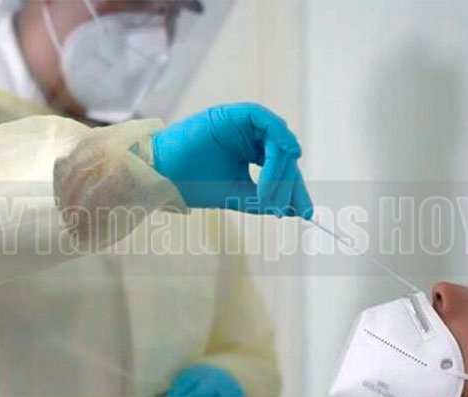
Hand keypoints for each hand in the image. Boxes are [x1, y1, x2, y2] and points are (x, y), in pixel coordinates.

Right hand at [151, 103, 312, 217]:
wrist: (164, 174)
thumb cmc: (193, 183)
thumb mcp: (236, 194)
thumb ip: (263, 198)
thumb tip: (292, 208)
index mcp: (248, 152)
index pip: (279, 167)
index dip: (293, 188)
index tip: (303, 211)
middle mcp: (248, 136)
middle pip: (282, 154)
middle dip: (291, 182)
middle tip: (295, 206)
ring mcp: (242, 125)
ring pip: (276, 139)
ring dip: (281, 167)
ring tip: (272, 194)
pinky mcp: (233, 114)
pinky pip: (264, 119)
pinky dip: (277, 135)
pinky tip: (282, 157)